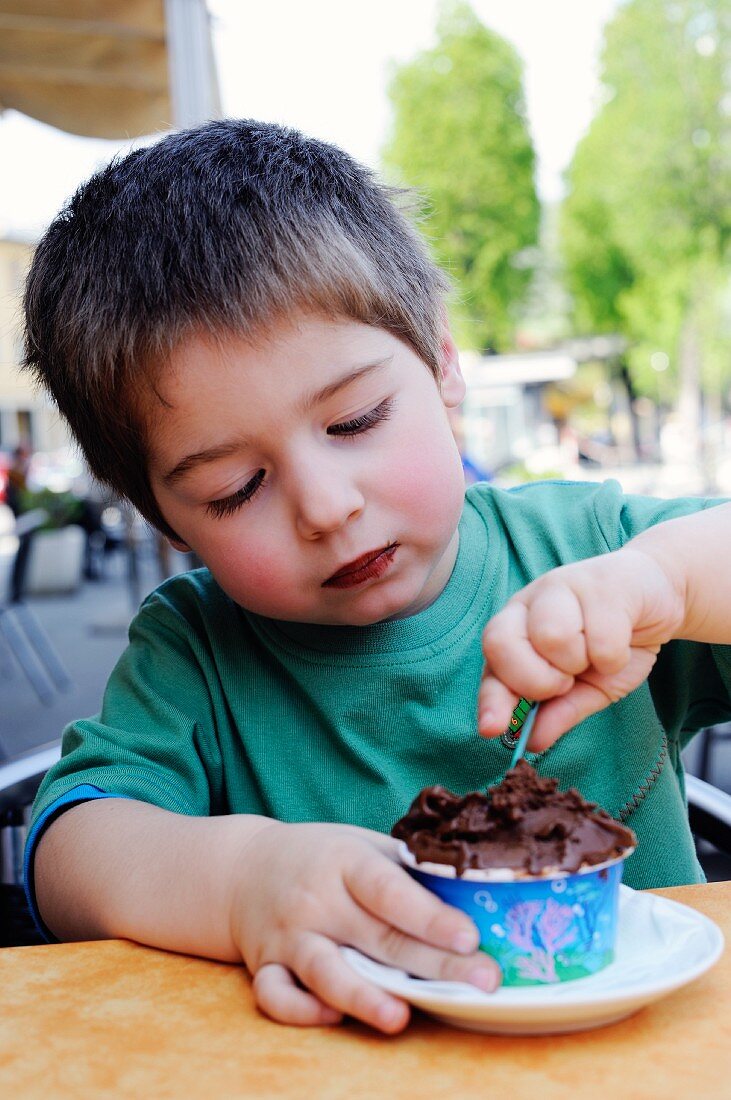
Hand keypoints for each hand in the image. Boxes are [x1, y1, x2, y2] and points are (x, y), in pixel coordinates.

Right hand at [227, 821, 499, 1032]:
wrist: (244, 868)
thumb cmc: (320, 857)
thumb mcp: (361, 844)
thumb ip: (406, 867)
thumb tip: (471, 892)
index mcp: (345, 862)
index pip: (390, 890)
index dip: (430, 915)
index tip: (470, 936)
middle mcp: (316, 899)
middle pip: (377, 937)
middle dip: (433, 964)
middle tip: (483, 981)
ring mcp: (287, 935)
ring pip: (324, 970)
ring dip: (362, 996)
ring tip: (399, 1017)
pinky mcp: (264, 966)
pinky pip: (276, 994)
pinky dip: (301, 1009)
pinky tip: (333, 1015)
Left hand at [477, 547, 684, 749]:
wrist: (659, 597)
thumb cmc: (615, 641)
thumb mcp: (587, 688)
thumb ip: (559, 712)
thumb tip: (533, 743)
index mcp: (516, 628)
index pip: (490, 662)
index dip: (491, 697)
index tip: (492, 729)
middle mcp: (529, 604)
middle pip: (501, 644)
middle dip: (536, 680)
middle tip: (567, 680)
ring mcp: (561, 587)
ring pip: (550, 637)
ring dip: (581, 663)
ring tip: (597, 655)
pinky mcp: (600, 584)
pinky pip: (601, 640)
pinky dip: (616, 656)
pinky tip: (623, 641)